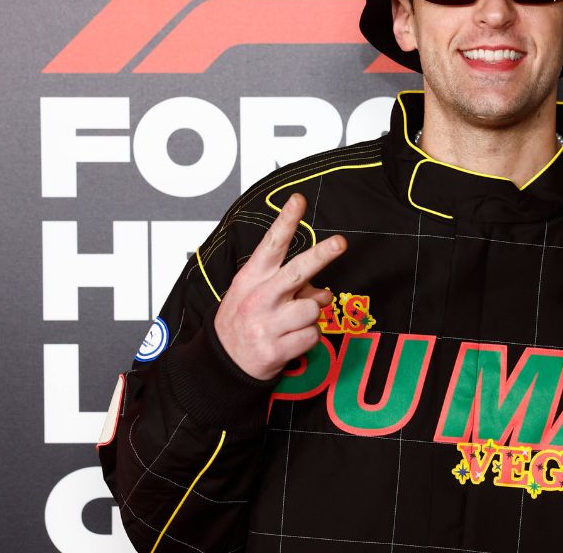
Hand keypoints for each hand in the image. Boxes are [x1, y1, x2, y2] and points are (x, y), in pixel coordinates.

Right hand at [213, 193, 346, 380]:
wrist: (222, 363)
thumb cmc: (242, 320)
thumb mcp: (252, 293)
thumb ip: (287, 284)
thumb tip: (322, 291)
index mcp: (251, 279)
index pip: (271, 245)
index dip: (286, 221)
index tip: (298, 200)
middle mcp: (259, 298)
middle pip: (297, 271)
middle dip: (321, 254)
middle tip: (340, 242)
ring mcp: (266, 325)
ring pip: (313, 309)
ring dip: (311, 315)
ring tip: (293, 322)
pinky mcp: (275, 350)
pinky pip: (312, 336)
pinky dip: (308, 338)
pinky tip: (291, 340)